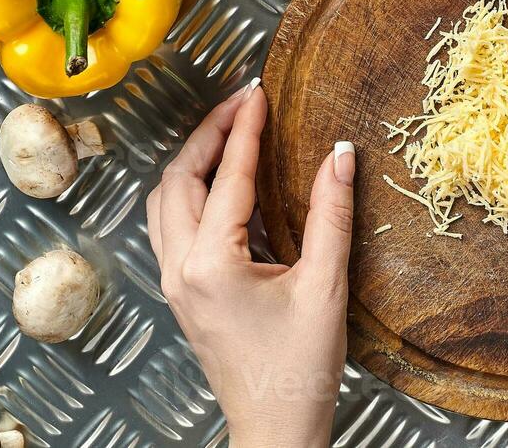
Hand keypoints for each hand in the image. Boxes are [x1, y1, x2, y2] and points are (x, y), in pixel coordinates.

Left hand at [146, 80, 355, 447]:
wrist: (275, 429)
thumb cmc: (299, 371)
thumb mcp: (325, 286)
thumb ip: (333, 214)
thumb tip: (341, 155)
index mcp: (211, 264)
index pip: (228, 177)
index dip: (246, 129)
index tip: (260, 94)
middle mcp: (181, 269)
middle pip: (180, 178)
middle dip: (211, 133)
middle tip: (242, 103)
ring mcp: (175, 283)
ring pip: (166, 200)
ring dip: (195, 160)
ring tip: (229, 132)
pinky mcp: (182, 293)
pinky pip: (170, 225)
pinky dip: (190, 191)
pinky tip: (222, 185)